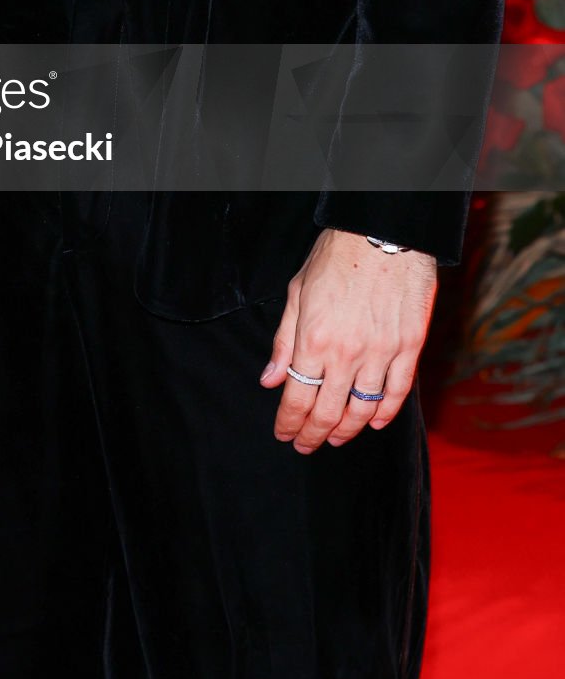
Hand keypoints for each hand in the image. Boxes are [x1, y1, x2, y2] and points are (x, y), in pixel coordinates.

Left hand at [259, 229, 436, 452]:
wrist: (384, 232)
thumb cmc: (336, 257)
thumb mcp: (298, 292)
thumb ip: (284, 341)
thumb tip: (269, 380)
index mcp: (314, 339)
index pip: (297, 397)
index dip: (288, 422)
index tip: (284, 434)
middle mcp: (347, 353)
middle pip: (327, 411)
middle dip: (313, 435)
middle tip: (305, 445)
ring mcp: (381, 353)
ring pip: (362, 409)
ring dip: (346, 430)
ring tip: (335, 438)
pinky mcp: (409, 347)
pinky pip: (397, 392)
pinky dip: (384, 413)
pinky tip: (372, 423)